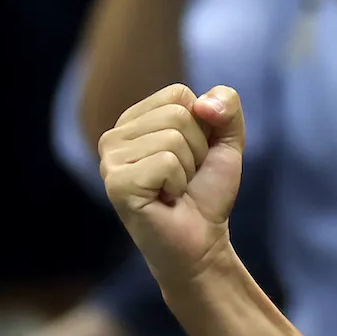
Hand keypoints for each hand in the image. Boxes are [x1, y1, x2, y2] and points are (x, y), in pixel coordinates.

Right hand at [99, 84, 246, 283]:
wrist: (203, 241)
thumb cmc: (206, 192)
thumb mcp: (226, 141)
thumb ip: (226, 106)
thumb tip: (203, 103)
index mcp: (134, 120)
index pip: (178, 94)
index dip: (202, 127)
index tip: (193, 157)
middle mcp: (114, 136)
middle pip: (177, 114)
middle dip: (198, 149)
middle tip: (184, 178)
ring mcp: (110, 160)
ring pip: (173, 137)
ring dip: (188, 169)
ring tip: (175, 190)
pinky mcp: (117, 183)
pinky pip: (166, 162)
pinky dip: (178, 184)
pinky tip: (166, 200)